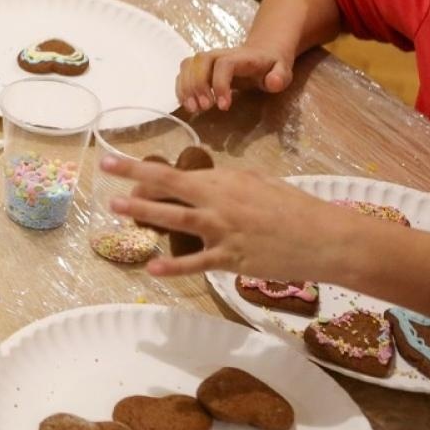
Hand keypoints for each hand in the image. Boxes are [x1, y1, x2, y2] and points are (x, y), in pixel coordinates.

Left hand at [104, 156, 348, 279]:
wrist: (325, 238)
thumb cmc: (294, 208)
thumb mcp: (259, 185)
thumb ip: (227, 184)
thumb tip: (204, 182)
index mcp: (225, 182)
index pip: (175, 174)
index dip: (142, 169)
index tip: (115, 161)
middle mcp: (219, 201)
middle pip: (169, 186)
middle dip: (134, 177)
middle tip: (104, 169)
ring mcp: (223, 230)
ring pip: (176, 218)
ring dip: (144, 212)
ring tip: (115, 207)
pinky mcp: (231, 258)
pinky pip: (197, 263)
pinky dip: (173, 266)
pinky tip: (152, 267)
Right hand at [176, 45, 292, 112]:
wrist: (262, 52)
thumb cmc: (271, 65)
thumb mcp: (283, 70)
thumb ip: (280, 76)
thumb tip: (272, 82)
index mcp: (240, 56)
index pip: (224, 64)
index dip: (220, 84)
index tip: (224, 106)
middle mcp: (220, 54)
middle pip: (200, 62)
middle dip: (198, 85)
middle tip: (204, 108)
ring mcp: (208, 59)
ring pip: (188, 65)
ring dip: (186, 87)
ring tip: (192, 108)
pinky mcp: (200, 66)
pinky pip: (184, 72)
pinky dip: (181, 88)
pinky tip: (186, 103)